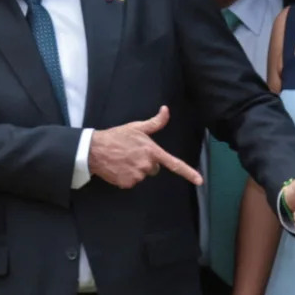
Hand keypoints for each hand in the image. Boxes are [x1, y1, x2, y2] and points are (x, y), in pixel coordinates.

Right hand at [88, 106, 202, 188]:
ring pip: (143, 175)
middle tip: (132, 153)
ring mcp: (137, 176)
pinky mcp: (127, 184)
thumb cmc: (117, 136)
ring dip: (136, 169)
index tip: (200, 181)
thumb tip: (166, 110)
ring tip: (123, 159)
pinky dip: (126, 176)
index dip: (189, 173)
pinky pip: (132, 182)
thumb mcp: (137, 127)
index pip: (175, 164)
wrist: (94, 149)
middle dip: (146, 162)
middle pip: (154, 168)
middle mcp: (147, 165)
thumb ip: (155, 122)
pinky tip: (119, 167)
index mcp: (152, 151)